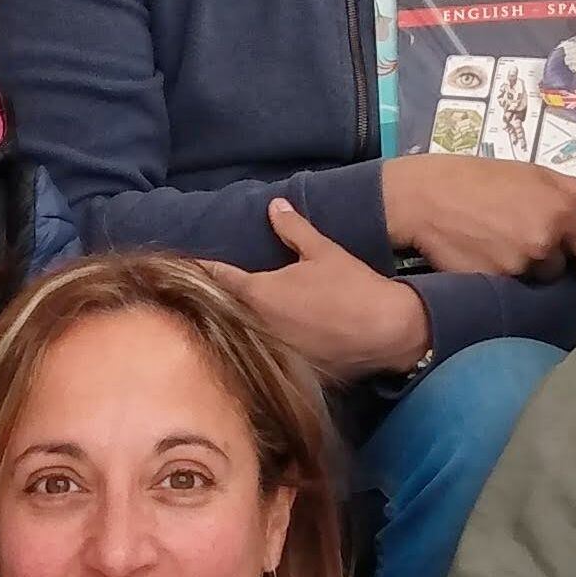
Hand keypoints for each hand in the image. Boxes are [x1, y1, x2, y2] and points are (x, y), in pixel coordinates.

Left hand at [208, 200, 431, 384]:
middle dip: (212, 301)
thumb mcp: (323, 252)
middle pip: (222, 312)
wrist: (388, 332)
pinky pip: (263, 357)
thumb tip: (274, 206)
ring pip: (240, 338)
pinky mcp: (287, 371)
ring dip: (231, 328)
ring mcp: (270, 352)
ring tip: (220, 319)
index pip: (217, 278)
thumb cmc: (353, 287)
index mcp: (259, 293)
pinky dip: (257, 349)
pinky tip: (255, 346)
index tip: (187, 266)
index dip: (202, 270)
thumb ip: (293, 230)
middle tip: (197, 291)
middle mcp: (257, 325)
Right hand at [380, 154, 575, 279]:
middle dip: (552, 259)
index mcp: (561, 214)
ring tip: (501, 244)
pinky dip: (502, 278)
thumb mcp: (537, 174)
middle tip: (525, 236)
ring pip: (536, 281)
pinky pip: (511, 289)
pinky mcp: (492, 285)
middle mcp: (543, 245)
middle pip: (565, 270)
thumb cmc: (483, 178)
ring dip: (526, 269)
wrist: (425, 198)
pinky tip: (485, 256)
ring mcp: (517, 268)